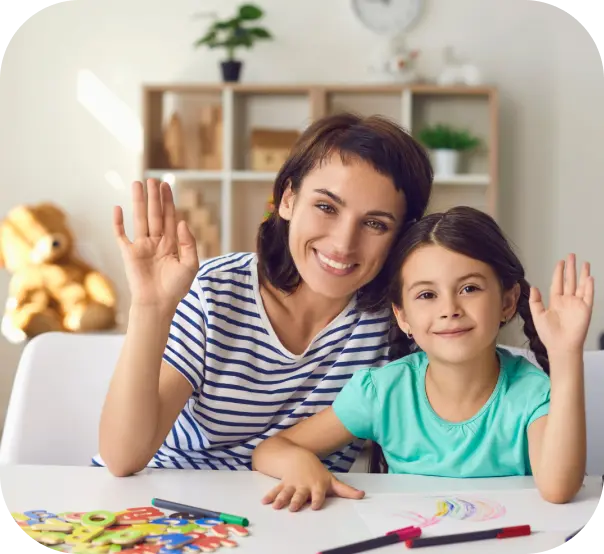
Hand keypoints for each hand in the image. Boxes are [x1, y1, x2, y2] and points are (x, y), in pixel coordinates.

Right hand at [113, 180, 198, 313]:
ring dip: (138, 202)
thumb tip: (183, 221)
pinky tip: (118, 208)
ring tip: (138, 184)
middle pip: (155, 214)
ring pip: (140, 219)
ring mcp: (142, 246)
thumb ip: (189, 243)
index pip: (170, 217)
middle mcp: (156, 242)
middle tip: (153, 180)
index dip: (168, 202)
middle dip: (154, 197)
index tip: (166, 186)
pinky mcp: (128, 254)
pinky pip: (121, 235)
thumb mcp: (191, 264)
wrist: (158, 304)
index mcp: (172, 243)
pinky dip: (118, 223)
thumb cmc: (176, 288)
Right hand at [261, 453, 363, 511]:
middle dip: (296, 501)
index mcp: (317, 486)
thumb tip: (363, 495)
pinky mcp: (283, 483)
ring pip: (286, 492)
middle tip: (293, 507)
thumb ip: (345, 490)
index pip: (318, 494)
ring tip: (277, 506)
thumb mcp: (331, 480)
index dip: (317, 499)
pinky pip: (276, 489)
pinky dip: (270, 495)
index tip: (315, 505)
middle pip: (300, 495)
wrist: (299, 457)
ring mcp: (293, 484)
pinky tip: (265, 501)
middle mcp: (304, 486)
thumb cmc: (317, 472)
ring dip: (281, 499)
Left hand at [529, 253, 593, 353]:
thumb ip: (535, 301)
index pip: (557, 283)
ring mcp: (577, 304)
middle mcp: (567, 301)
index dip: (558, 272)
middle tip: (571, 255)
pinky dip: (589, 286)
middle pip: (569, 280)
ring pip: (581, 285)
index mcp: (555, 302)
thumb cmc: (549, 334)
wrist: (560, 346)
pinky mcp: (585, 309)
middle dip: (570, 268)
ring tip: (584, 263)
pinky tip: (589, 277)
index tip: (560, 262)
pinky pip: (588, 296)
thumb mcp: (537, 316)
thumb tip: (532, 287)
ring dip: (582, 274)